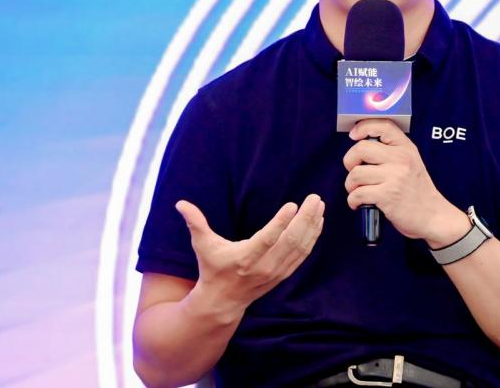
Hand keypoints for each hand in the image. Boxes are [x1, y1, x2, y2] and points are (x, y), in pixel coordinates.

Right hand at [175, 193, 324, 315]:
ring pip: (301, 247)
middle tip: (314, 198)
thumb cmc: (212, 267)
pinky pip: (303, 254)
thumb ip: (195, 223)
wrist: (222, 301)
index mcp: (244, 258)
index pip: (268, 239)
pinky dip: (312, 238)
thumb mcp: (202, 245)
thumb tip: (180, 203)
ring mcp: (276, 272)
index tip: (293, 205)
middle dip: (305, 219)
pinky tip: (318, 222)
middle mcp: (264, 266)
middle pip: (291, 241)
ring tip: (319, 206)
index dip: (281, 222)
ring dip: (312, 226)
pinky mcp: (283, 273)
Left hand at [343, 119, 468, 245]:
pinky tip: (360, 203)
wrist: (433, 216)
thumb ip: (391, 151)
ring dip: (351, 186)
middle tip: (355, 172)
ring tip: (359, 191)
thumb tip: (360, 144)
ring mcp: (394, 177)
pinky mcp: (387, 196)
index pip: (383, 125)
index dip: (363, 126)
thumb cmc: (417, 191)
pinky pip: (357, 194)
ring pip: (356, 173)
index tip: (354, 135)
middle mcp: (401, 159)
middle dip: (350, 162)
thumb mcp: (411, 162)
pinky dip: (353, 201)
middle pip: (361, 149)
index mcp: (406, 148)